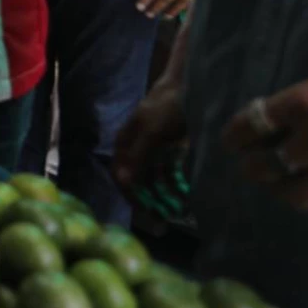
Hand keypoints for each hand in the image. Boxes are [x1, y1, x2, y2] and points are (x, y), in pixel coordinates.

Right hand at [113, 77, 187, 200]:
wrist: (185, 89)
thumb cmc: (163, 107)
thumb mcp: (150, 131)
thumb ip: (137, 157)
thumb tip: (123, 182)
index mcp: (125, 146)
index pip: (122, 177)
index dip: (132, 196)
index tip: (146, 212)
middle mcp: (137, 152)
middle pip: (139, 182)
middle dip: (151, 200)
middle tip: (166, 218)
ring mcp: (154, 153)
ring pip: (156, 181)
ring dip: (165, 196)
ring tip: (178, 209)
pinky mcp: (171, 153)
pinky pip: (171, 174)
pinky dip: (177, 184)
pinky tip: (185, 192)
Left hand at [223, 59, 307, 223]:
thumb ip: (306, 102)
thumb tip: (274, 123)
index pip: (253, 124)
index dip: (237, 135)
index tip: (233, 142)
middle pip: (267, 165)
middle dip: (254, 167)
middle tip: (252, 168)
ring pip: (295, 195)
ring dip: (283, 191)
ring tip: (282, 187)